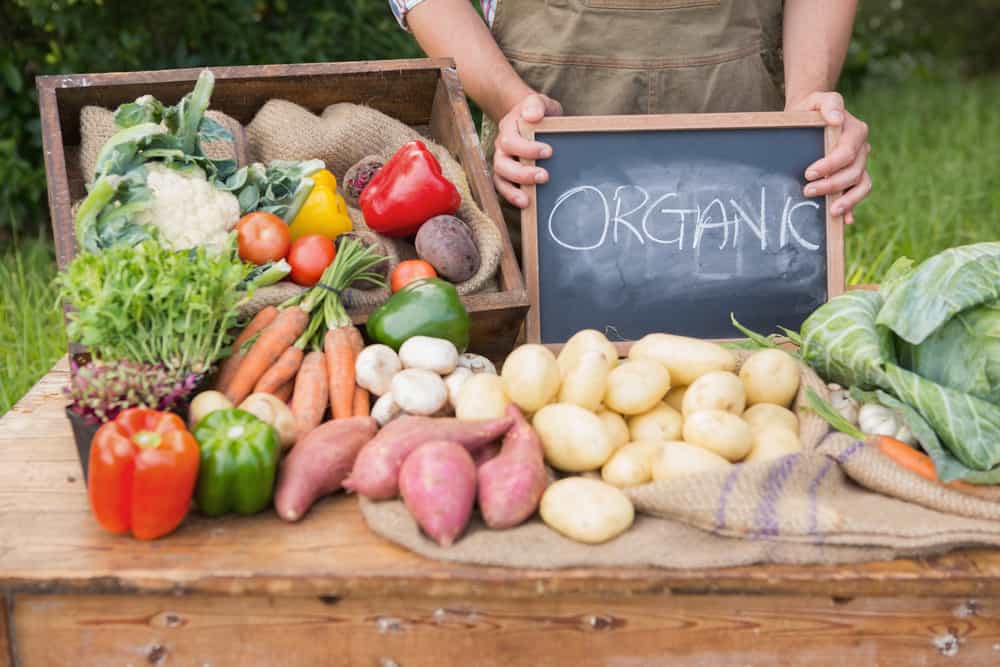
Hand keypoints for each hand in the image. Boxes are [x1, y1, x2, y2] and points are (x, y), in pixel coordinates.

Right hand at [493, 93, 562, 207]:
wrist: (529, 116)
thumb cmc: (536, 111)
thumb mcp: (538, 102)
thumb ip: (536, 104)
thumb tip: (533, 115)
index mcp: (509, 128)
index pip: (511, 140)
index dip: (527, 148)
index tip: (549, 151)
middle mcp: (502, 146)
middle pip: (502, 162)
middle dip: (522, 172)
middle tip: (544, 176)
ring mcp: (502, 160)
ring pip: (500, 177)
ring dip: (513, 189)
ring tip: (528, 199)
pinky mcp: (506, 173)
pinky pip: (502, 187)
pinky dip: (511, 196)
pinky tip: (525, 203)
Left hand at [788, 92, 871, 224]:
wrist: (809, 117)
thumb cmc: (812, 108)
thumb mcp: (817, 99)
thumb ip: (829, 102)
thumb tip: (836, 119)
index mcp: (855, 131)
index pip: (846, 153)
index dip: (830, 165)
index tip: (809, 173)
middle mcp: (861, 149)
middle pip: (853, 172)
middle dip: (832, 185)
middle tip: (807, 191)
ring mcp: (859, 164)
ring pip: (861, 185)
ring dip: (847, 200)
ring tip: (831, 212)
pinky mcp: (852, 176)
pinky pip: (858, 193)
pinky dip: (852, 207)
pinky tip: (845, 220)